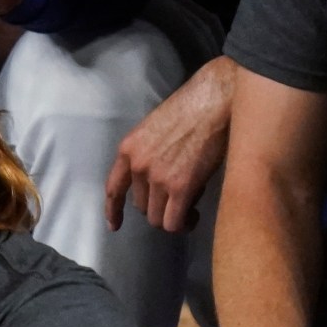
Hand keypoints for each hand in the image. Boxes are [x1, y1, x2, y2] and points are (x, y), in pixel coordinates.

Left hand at [106, 56, 233, 233]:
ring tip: (190, 208)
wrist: (213, 101)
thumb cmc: (191, 110)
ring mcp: (158, 178)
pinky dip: (184, 224)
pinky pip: (174, 222)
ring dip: (173, 218)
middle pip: (141, 207)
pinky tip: (194, 216)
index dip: (114, 210)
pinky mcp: (181, 187)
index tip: (115, 225)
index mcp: (128, 150)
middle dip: (159, 208)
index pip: (113, 188)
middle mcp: (138, 166)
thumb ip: (149, 156)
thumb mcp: (155, 131)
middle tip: (179, 201)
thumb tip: (159, 184)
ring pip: (158, 218)